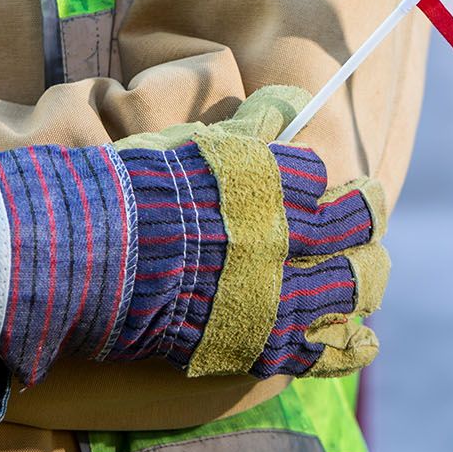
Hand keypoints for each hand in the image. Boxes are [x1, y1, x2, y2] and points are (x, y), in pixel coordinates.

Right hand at [0, 87, 387, 386]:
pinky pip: (318, 349)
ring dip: (367, 276)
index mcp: (266, 181)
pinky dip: (348, 347)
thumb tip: (291, 101)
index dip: (320, 180)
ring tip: (370, 273)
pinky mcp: (256, 342)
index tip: (325, 184)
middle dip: (365, 216)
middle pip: (352, 225)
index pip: (316, 174)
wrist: (82, 261)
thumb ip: (247, 127)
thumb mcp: (188, 145)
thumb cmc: (128, 195)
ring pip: (350, 284)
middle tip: (369, 208)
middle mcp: (280, 235)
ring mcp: (273, 292)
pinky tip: (366, 342)